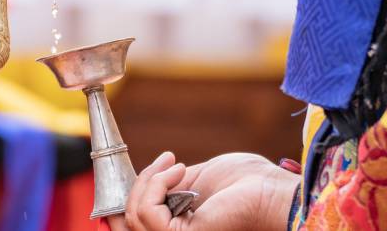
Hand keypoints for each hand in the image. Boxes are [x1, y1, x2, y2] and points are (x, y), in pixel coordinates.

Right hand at [110, 152, 298, 230]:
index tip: (134, 174)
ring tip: (175, 164)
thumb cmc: (243, 184)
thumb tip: (143, 179)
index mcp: (175, 229)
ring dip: (149, 180)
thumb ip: (167, 186)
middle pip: (124, 223)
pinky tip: (179, 171)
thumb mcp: (194, 181)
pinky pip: (147, 211)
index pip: (129, 227)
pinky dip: (157, 184)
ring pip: (133, 215)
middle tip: (163, 163)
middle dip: (135, 187)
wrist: (268, 191)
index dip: (118, 205)